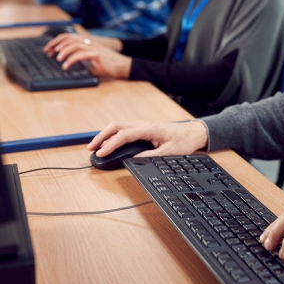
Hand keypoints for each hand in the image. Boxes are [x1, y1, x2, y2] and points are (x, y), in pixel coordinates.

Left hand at [43, 33, 131, 77]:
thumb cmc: (110, 65)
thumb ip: (83, 58)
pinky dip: (71, 60)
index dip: (57, 41)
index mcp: (88, 42)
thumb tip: (70, 62)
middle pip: (69, 39)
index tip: (49, 49)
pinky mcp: (97, 54)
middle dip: (56, 45)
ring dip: (63, 51)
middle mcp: (90, 42)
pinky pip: (80, 55)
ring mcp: (94, 47)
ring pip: (74, 45)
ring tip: (57, 58)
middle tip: (48, 53)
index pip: (69, 37)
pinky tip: (66, 66)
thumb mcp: (93, 60)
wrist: (124, 66)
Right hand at [88, 120, 208, 157]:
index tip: (102, 153)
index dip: (111, 144)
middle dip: (102, 136)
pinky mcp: (143, 128)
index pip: (124, 135)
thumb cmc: (183, 141)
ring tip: (96, 147)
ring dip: (106, 135)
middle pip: (117, 126)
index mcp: (150, 129)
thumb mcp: (169, 152)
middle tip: (92, 148)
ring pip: (119, 126)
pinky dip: (113, 135)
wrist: (192, 133)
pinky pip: (124, 129)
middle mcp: (144, 124)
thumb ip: (150, 156)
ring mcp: (143, 124)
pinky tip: (108, 143)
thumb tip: (133, 160)